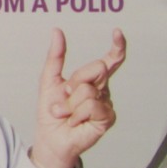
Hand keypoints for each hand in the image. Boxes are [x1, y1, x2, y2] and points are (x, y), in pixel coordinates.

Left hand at [30, 28, 124, 167]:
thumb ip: (55, 56)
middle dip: (74, 81)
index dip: (117, 46)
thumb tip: (57, 31)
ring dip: (69, 103)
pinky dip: (76, 114)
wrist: (50, 136)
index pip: (110, 61)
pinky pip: (91, 106)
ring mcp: (107, 103)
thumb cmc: (51, 110)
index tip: (117, 32)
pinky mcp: (107, 117)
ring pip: (89, 90)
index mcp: (91, 79)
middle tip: (65, 95)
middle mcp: (102, 89)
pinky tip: (75, 122)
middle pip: (97, 68)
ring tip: (66, 113)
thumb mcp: (49, 80)